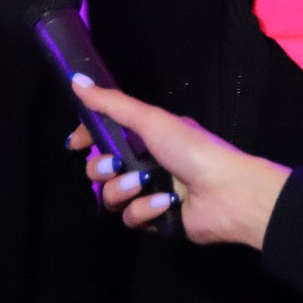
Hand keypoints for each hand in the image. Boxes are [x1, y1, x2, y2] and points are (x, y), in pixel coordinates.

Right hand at [67, 76, 290, 249]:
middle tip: (115, 165)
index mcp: (144, 137)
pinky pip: (131, 218)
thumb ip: (112, 104)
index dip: (86, 139)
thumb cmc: (192, 150)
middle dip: (101, 168)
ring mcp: (148, 193)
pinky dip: (146, 210)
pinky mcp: (155, 221)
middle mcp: (144, 163)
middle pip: (99, 169)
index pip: (103, 136)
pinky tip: (165, 204)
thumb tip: (75, 80)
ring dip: (124, 190)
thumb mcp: (151, 120)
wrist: (227, 192)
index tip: (74, 144)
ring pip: (110, 197)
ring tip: (145, 184)